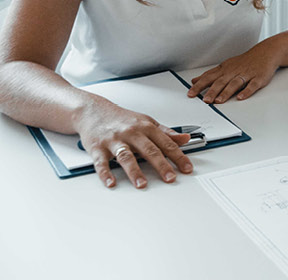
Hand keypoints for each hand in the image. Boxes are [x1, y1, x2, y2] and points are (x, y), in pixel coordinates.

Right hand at [72, 98, 193, 189]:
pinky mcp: (97, 148)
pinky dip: (105, 173)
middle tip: (170, 178)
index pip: (167, 143)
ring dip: (134, 172)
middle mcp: (131, 133)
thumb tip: (185, 139)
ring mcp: (114, 140)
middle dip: (161, 165)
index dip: (178, 157)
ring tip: (142, 184)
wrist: (93, 110)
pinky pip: (101, 162)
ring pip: (126, 156)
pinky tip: (111, 182)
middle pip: (149, 150)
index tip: (186, 168)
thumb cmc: (121, 118)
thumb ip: (166, 133)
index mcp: (146, 127)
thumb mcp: (147, 122)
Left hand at [187, 47, 278, 102]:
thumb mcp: (225, 66)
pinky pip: (252, 85)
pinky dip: (246, 91)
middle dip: (212, 91)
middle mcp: (234, 72)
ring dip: (226, 92)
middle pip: (221, 81)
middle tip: (205, 100)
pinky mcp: (258, 78)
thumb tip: (195, 80)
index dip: (199, 86)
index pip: (209, 77)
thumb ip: (210, 75)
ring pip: (234, 84)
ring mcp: (246, 74)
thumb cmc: (245, 61)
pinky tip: (241, 97)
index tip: (190, 94)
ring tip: (219, 101)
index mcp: (225, 69)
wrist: (266, 52)